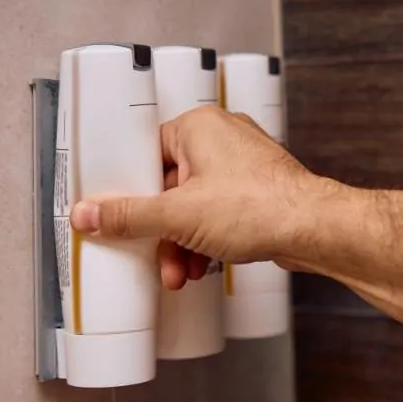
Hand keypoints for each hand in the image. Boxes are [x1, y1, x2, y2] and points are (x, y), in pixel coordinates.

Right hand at [69, 105, 345, 289]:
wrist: (314, 229)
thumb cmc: (258, 207)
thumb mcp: (178, 216)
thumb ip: (129, 216)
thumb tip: (87, 215)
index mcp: (197, 127)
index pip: (146, 154)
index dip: (131, 190)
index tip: (117, 214)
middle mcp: (221, 139)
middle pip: (171, 187)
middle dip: (162, 232)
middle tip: (156, 259)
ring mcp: (244, 166)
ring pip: (196, 206)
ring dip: (184, 243)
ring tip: (181, 274)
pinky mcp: (259, 192)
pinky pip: (220, 214)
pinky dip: (208, 240)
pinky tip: (204, 267)